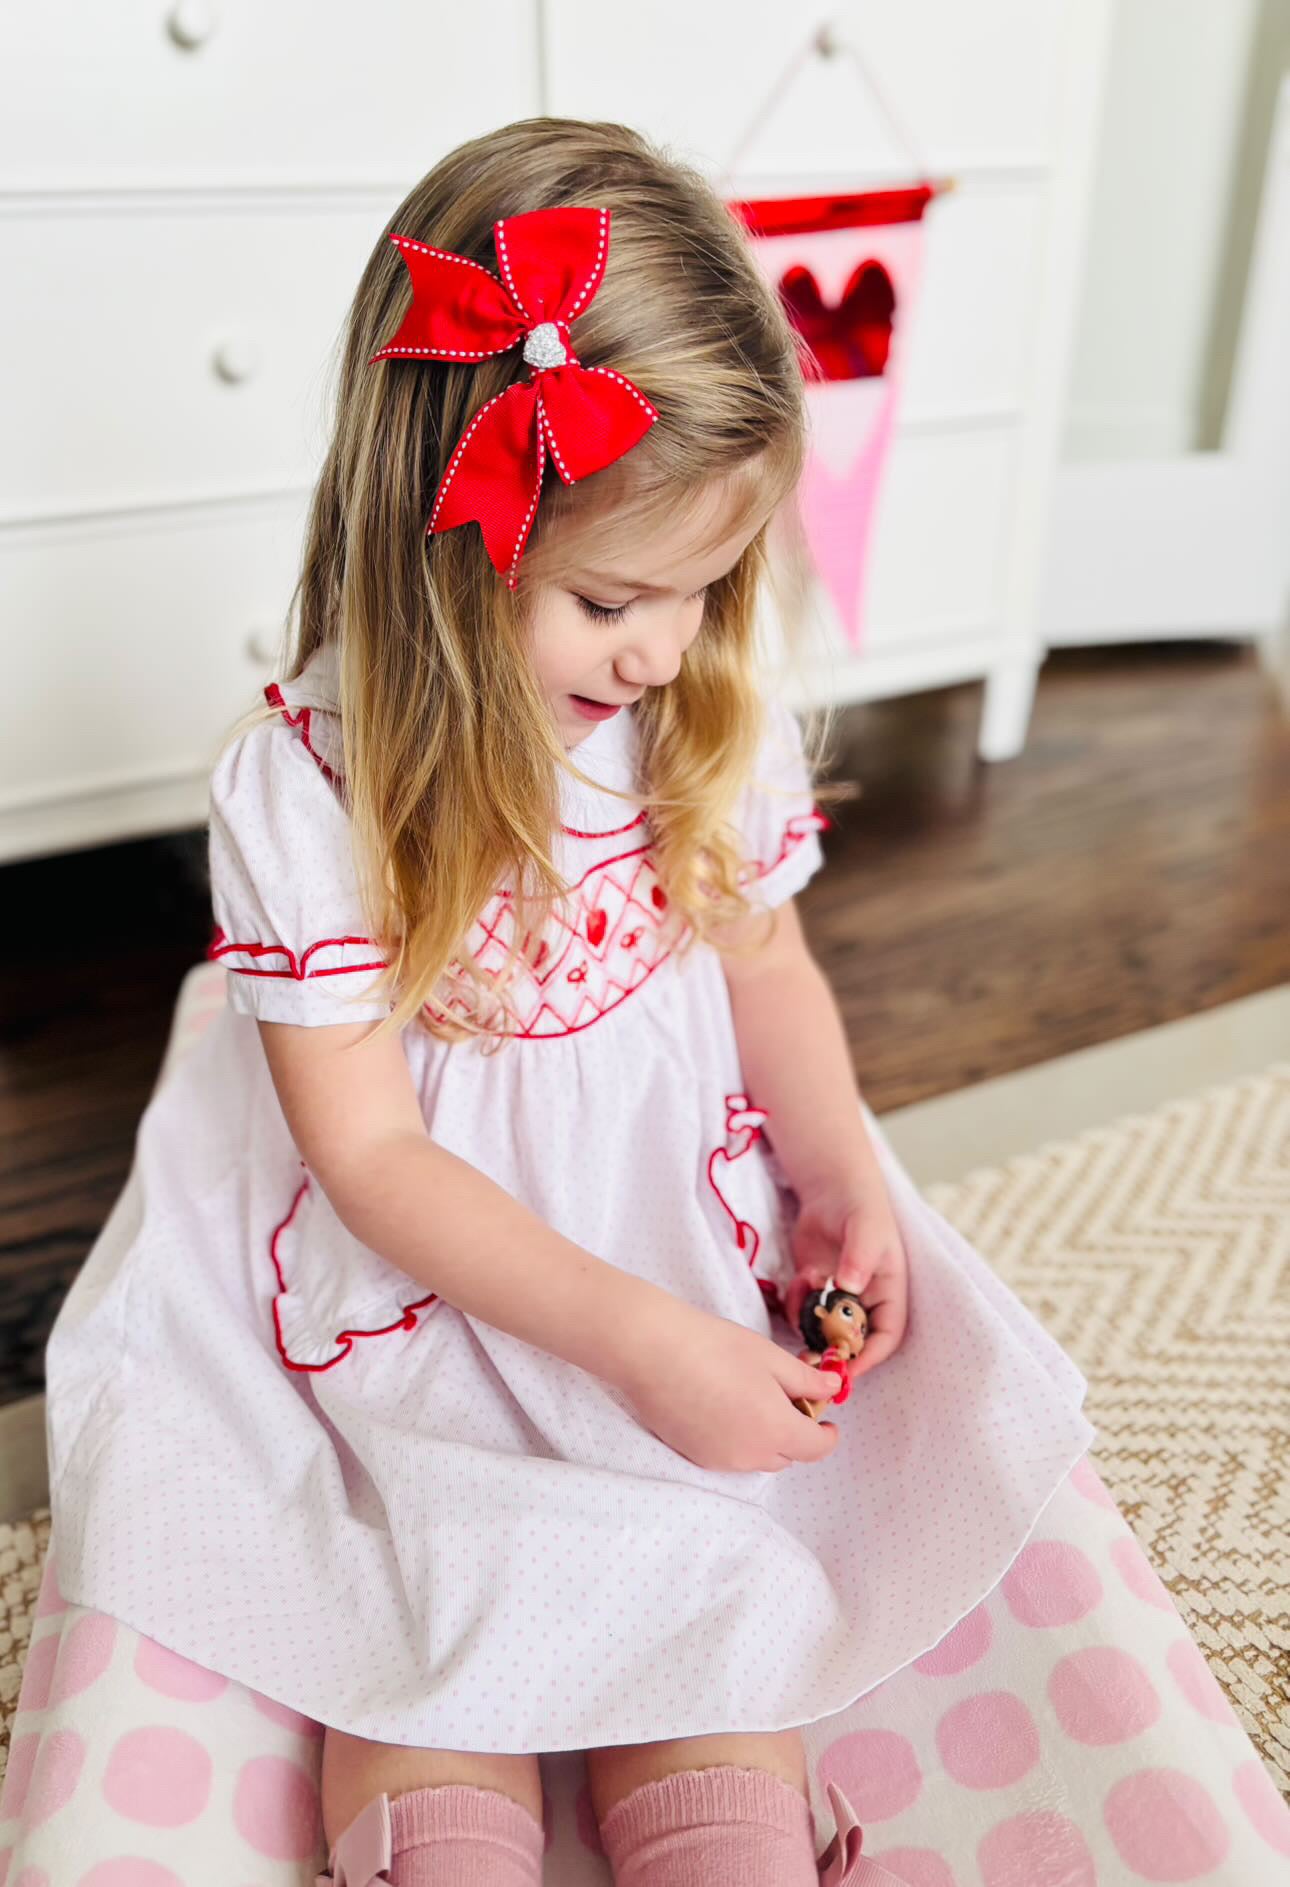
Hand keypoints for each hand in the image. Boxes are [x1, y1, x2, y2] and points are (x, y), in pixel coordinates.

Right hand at [615, 1297, 844, 1472]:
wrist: (653, 1351)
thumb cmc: (714, 1347)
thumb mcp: (770, 1357)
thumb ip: (806, 1380)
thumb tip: (832, 1388)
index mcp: (775, 1431)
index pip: (816, 1449)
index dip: (828, 1436)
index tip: (828, 1420)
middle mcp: (749, 1455)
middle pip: (788, 1456)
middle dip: (796, 1433)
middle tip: (788, 1398)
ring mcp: (719, 1459)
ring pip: (757, 1458)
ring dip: (766, 1438)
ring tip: (753, 1399)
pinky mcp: (694, 1455)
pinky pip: (729, 1456)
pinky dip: (738, 1439)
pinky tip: (724, 1405)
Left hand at [782, 1171, 908, 1383]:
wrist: (832, 1190)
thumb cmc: (861, 1209)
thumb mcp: (865, 1231)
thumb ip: (859, 1258)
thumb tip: (850, 1287)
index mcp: (888, 1292)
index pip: (887, 1336)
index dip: (870, 1356)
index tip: (848, 1368)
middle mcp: (865, 1301)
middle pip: (854, 1340)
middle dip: (835, 1351)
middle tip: (813, 1359)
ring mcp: (838, 1297)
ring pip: (825, 1329)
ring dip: (810, 1326)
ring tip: (801, 1307)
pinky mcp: (815, 1289)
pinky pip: (804, 1311)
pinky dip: (796, 1305)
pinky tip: (798, 1281)